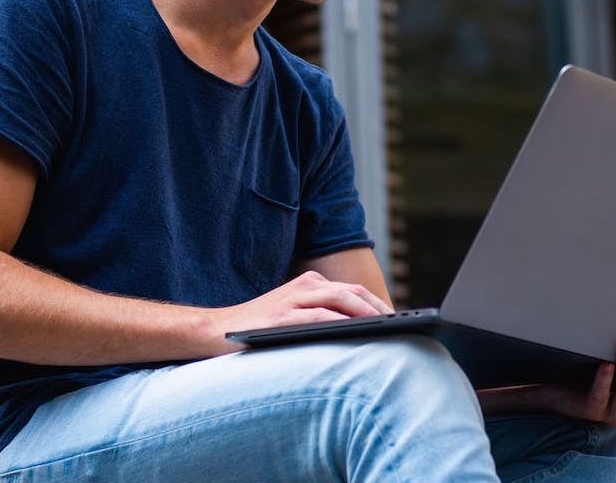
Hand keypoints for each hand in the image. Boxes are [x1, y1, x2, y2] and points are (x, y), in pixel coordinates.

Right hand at [212, 270, 392, 353]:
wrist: (216, 330)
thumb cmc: (259, 328)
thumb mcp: (293, 315)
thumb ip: (321, 316)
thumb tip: (360, 332)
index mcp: (309, 283)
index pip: (352, 291)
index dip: (376, 304)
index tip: (397, 320)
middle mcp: (304, 286)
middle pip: (352, 292)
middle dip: (378, 307)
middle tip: (399, 324)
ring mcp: (292, 299)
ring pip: (340, 299)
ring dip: (366, 312)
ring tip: (386, 326)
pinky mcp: (282, 317)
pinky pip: (318, 315)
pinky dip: (340, 321)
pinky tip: (355, 330)